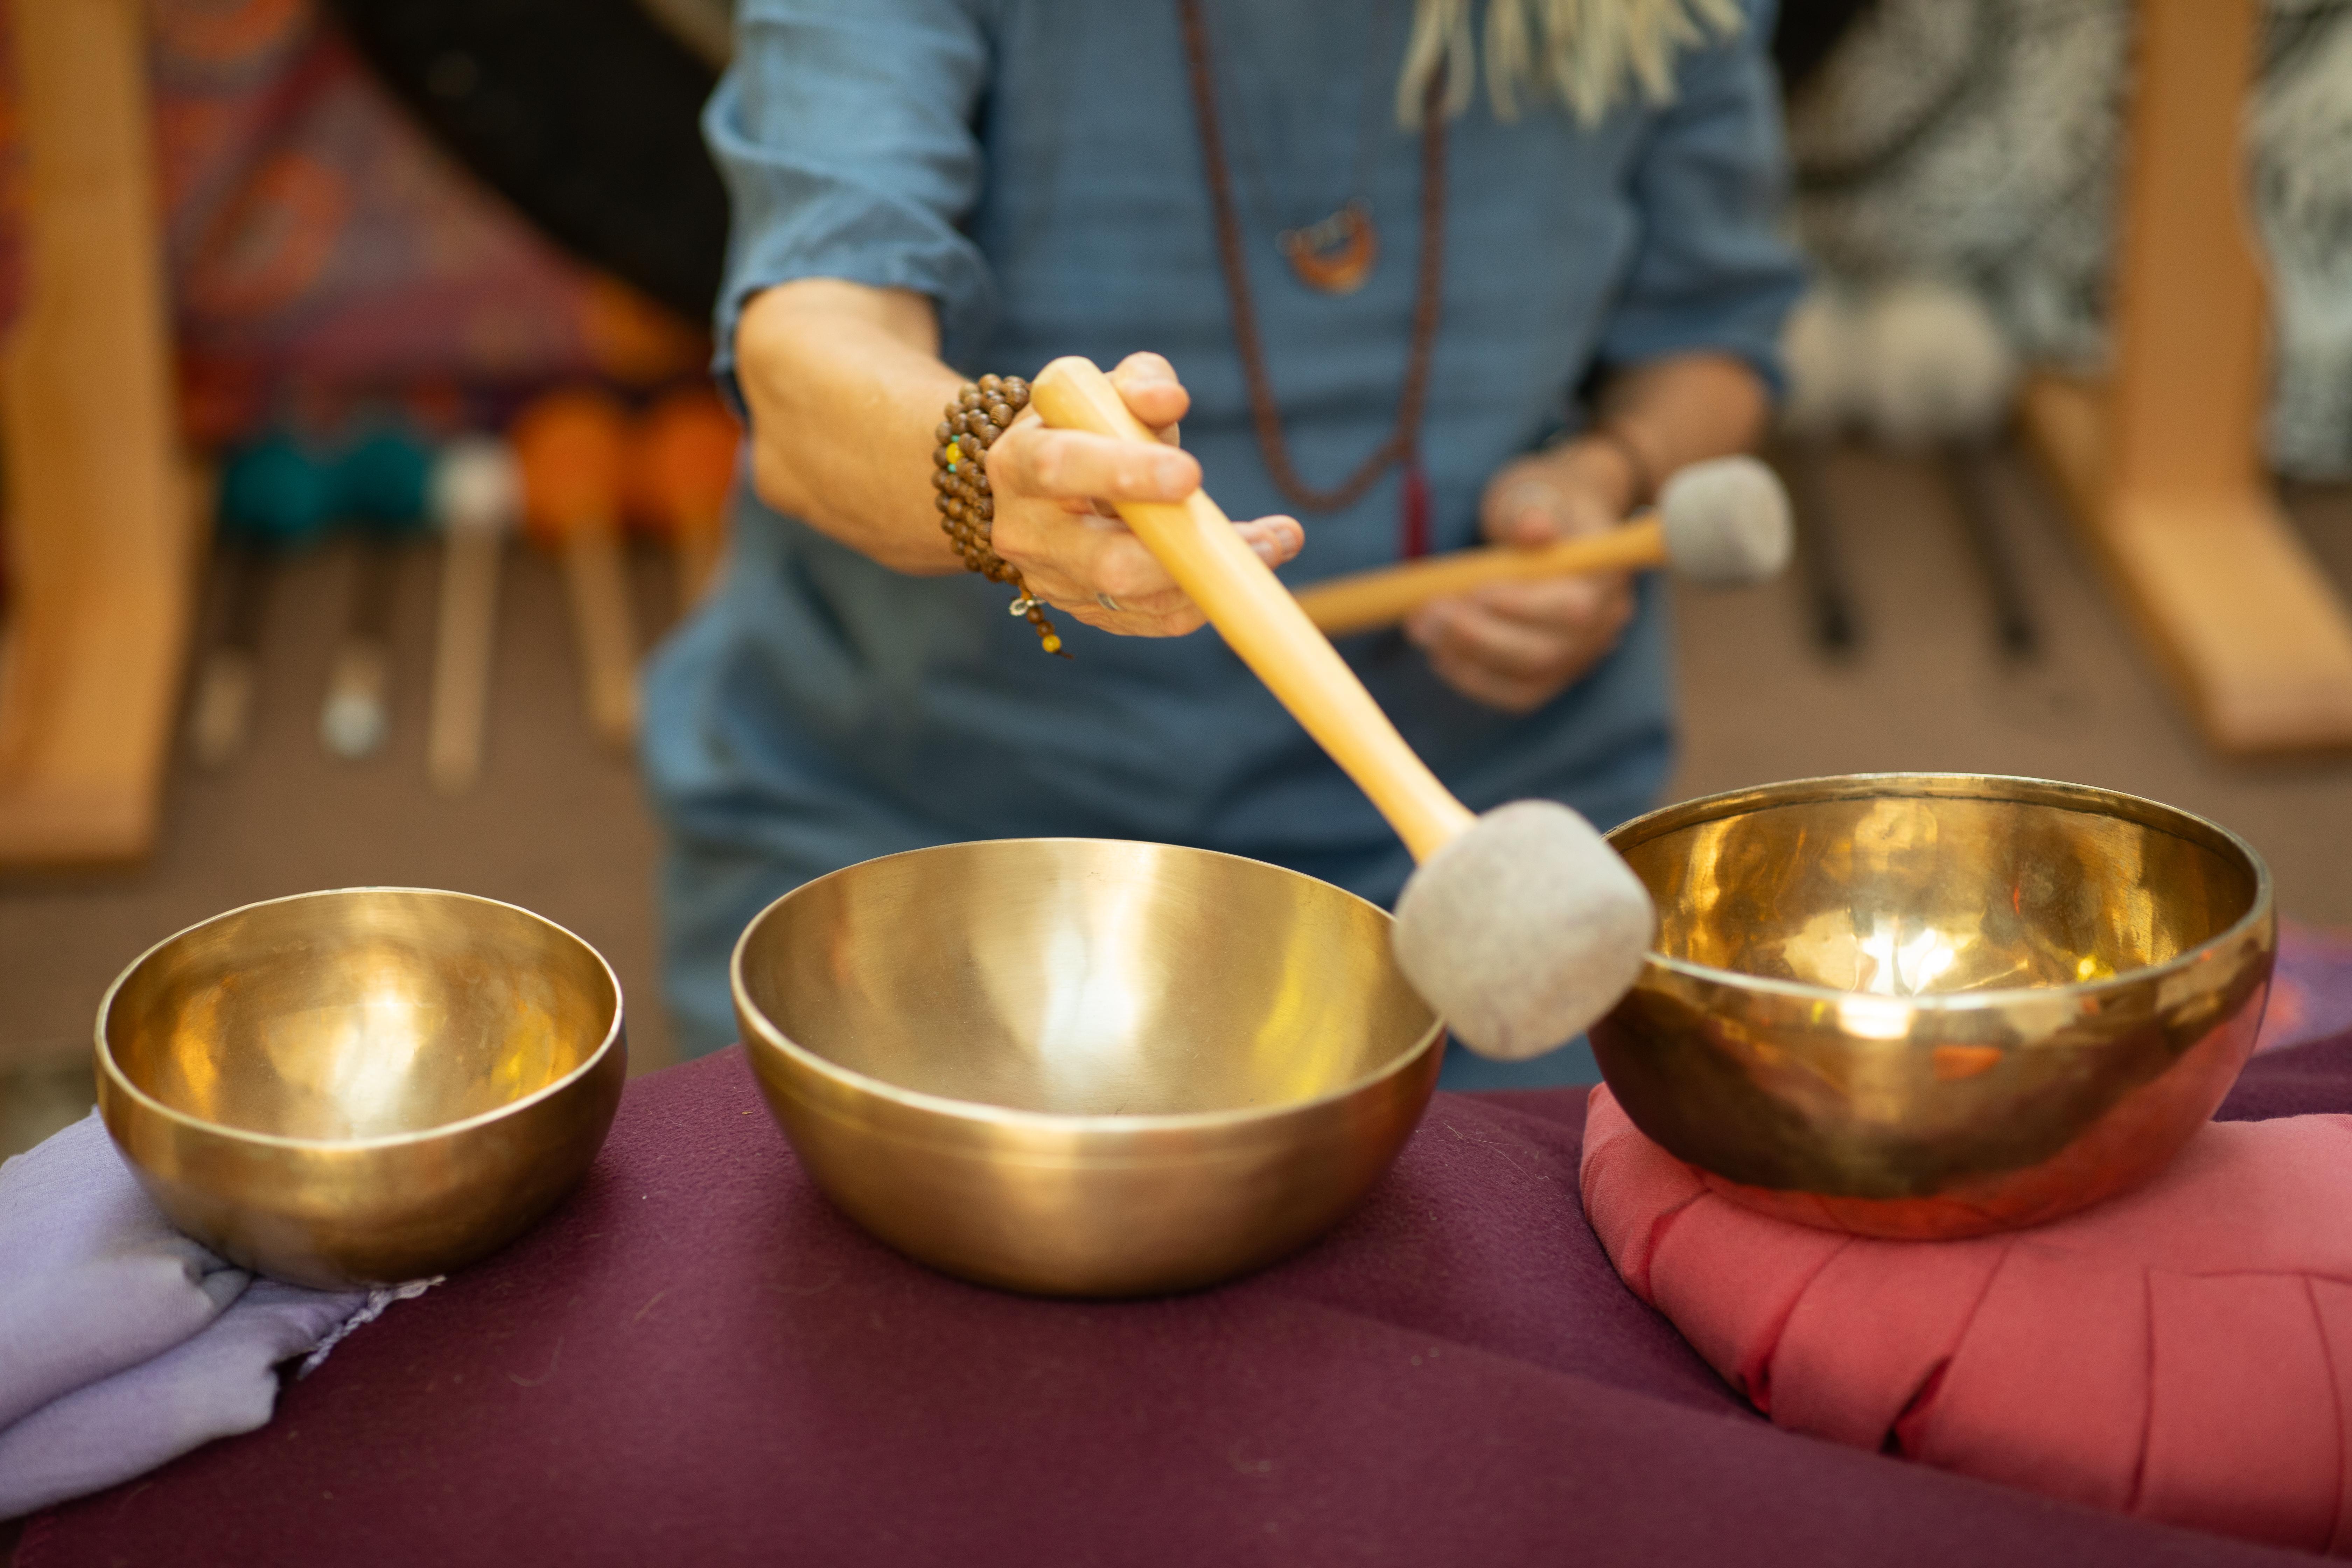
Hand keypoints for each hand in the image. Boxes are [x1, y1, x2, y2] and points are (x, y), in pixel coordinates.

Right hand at [983, 353, 1302, 635]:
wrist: (1039, 486)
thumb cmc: (1082, 428)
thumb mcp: (1103, 392)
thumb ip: (1140, 383)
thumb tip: (1170, 399)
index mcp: (1018, 461)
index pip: (1062, 469)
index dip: (1126, 473)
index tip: (1192, 473)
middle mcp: (1027, 532)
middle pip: (1106, 563)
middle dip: (1190, 553)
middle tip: (1267, 538)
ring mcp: (1054, 582)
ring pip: (1140, 599)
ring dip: (1217, 577)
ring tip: (1279, 542)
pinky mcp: (1087, 612)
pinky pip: (1155, 621)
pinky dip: (1206, 597)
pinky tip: (1246, 565)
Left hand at [1404, 442, 1636, 712]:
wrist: (1554, 520)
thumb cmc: (1540, 501)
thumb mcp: (1534, 489)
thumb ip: (1529, 510)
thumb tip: (1533, 528)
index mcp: (1605, 574)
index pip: (1571, 607)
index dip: (1519, 606)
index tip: (1471, 590)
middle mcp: (1603, 622)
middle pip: (1545, 652)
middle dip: (1478, 636)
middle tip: (1425, 612)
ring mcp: (1581, 654)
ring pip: (1528, 680)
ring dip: (1467, 658)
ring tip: (1421, 628)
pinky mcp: (1555, 674)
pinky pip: (1516, 694)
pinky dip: (1474, 679)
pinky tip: (1440, 653)